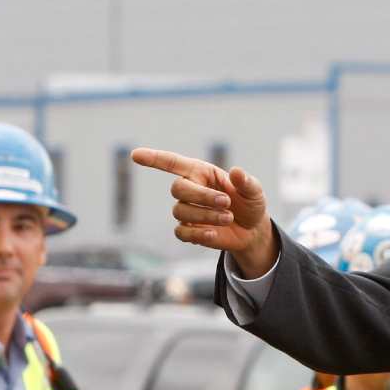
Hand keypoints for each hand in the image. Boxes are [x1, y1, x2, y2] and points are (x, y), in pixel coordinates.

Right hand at [131, 148, 278, 277]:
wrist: (252, 231)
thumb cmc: (251, 204)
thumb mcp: (255, 191)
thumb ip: (246, 182)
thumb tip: (236, 172)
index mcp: (201, 172)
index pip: (172, 162)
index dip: (154, 158)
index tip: (134, 155)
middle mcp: (190, 189)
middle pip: (178, 188)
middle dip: (202, 196)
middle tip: (226, 203)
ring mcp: (187, 211)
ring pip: (181, 211)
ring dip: (206, 215)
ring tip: (228, 217)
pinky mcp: (189, 231)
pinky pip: (182, 232)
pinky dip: (198, 234)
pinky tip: (214, 234)